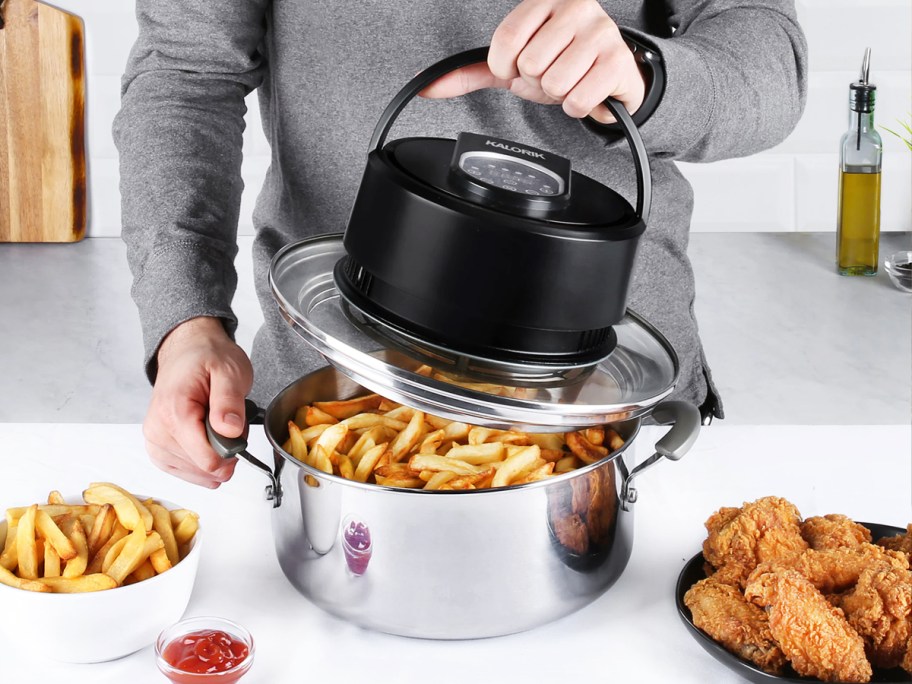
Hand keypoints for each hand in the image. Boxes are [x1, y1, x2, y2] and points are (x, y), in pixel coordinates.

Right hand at [143, 316, 252, 487]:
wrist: (188, 351)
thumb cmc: (208, 358)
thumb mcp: (230, 371)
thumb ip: (229, 401)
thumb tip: (230, 430)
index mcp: (174, 411)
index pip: (207, 460)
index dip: (232, 452)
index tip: (238, 432)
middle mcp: (157, 430)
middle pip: (203, 467)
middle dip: (224, 451)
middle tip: (227, 420)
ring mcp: (154, 441)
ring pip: (195, 473)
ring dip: (213, 455)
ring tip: (215, 424)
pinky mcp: (157, 449)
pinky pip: (184, 472)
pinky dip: (201, 463)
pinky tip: (207, 442)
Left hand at [421, 0, 643, 122]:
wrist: (611, 75)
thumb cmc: (561, 62)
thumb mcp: (513, 64)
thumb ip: (471, 73)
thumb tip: (427, 88)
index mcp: (544, 1)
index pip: (506, 40)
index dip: (506, 67)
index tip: (518, 68)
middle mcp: (574, 8)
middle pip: (529, 65)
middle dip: (535, 82)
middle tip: (550, 75)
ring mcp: (599, 32)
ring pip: (553, 83)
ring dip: (557, 95)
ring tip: (568, 82)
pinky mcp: (617, 61)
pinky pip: (577, 100)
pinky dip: (576, 107)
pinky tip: (584, 91)